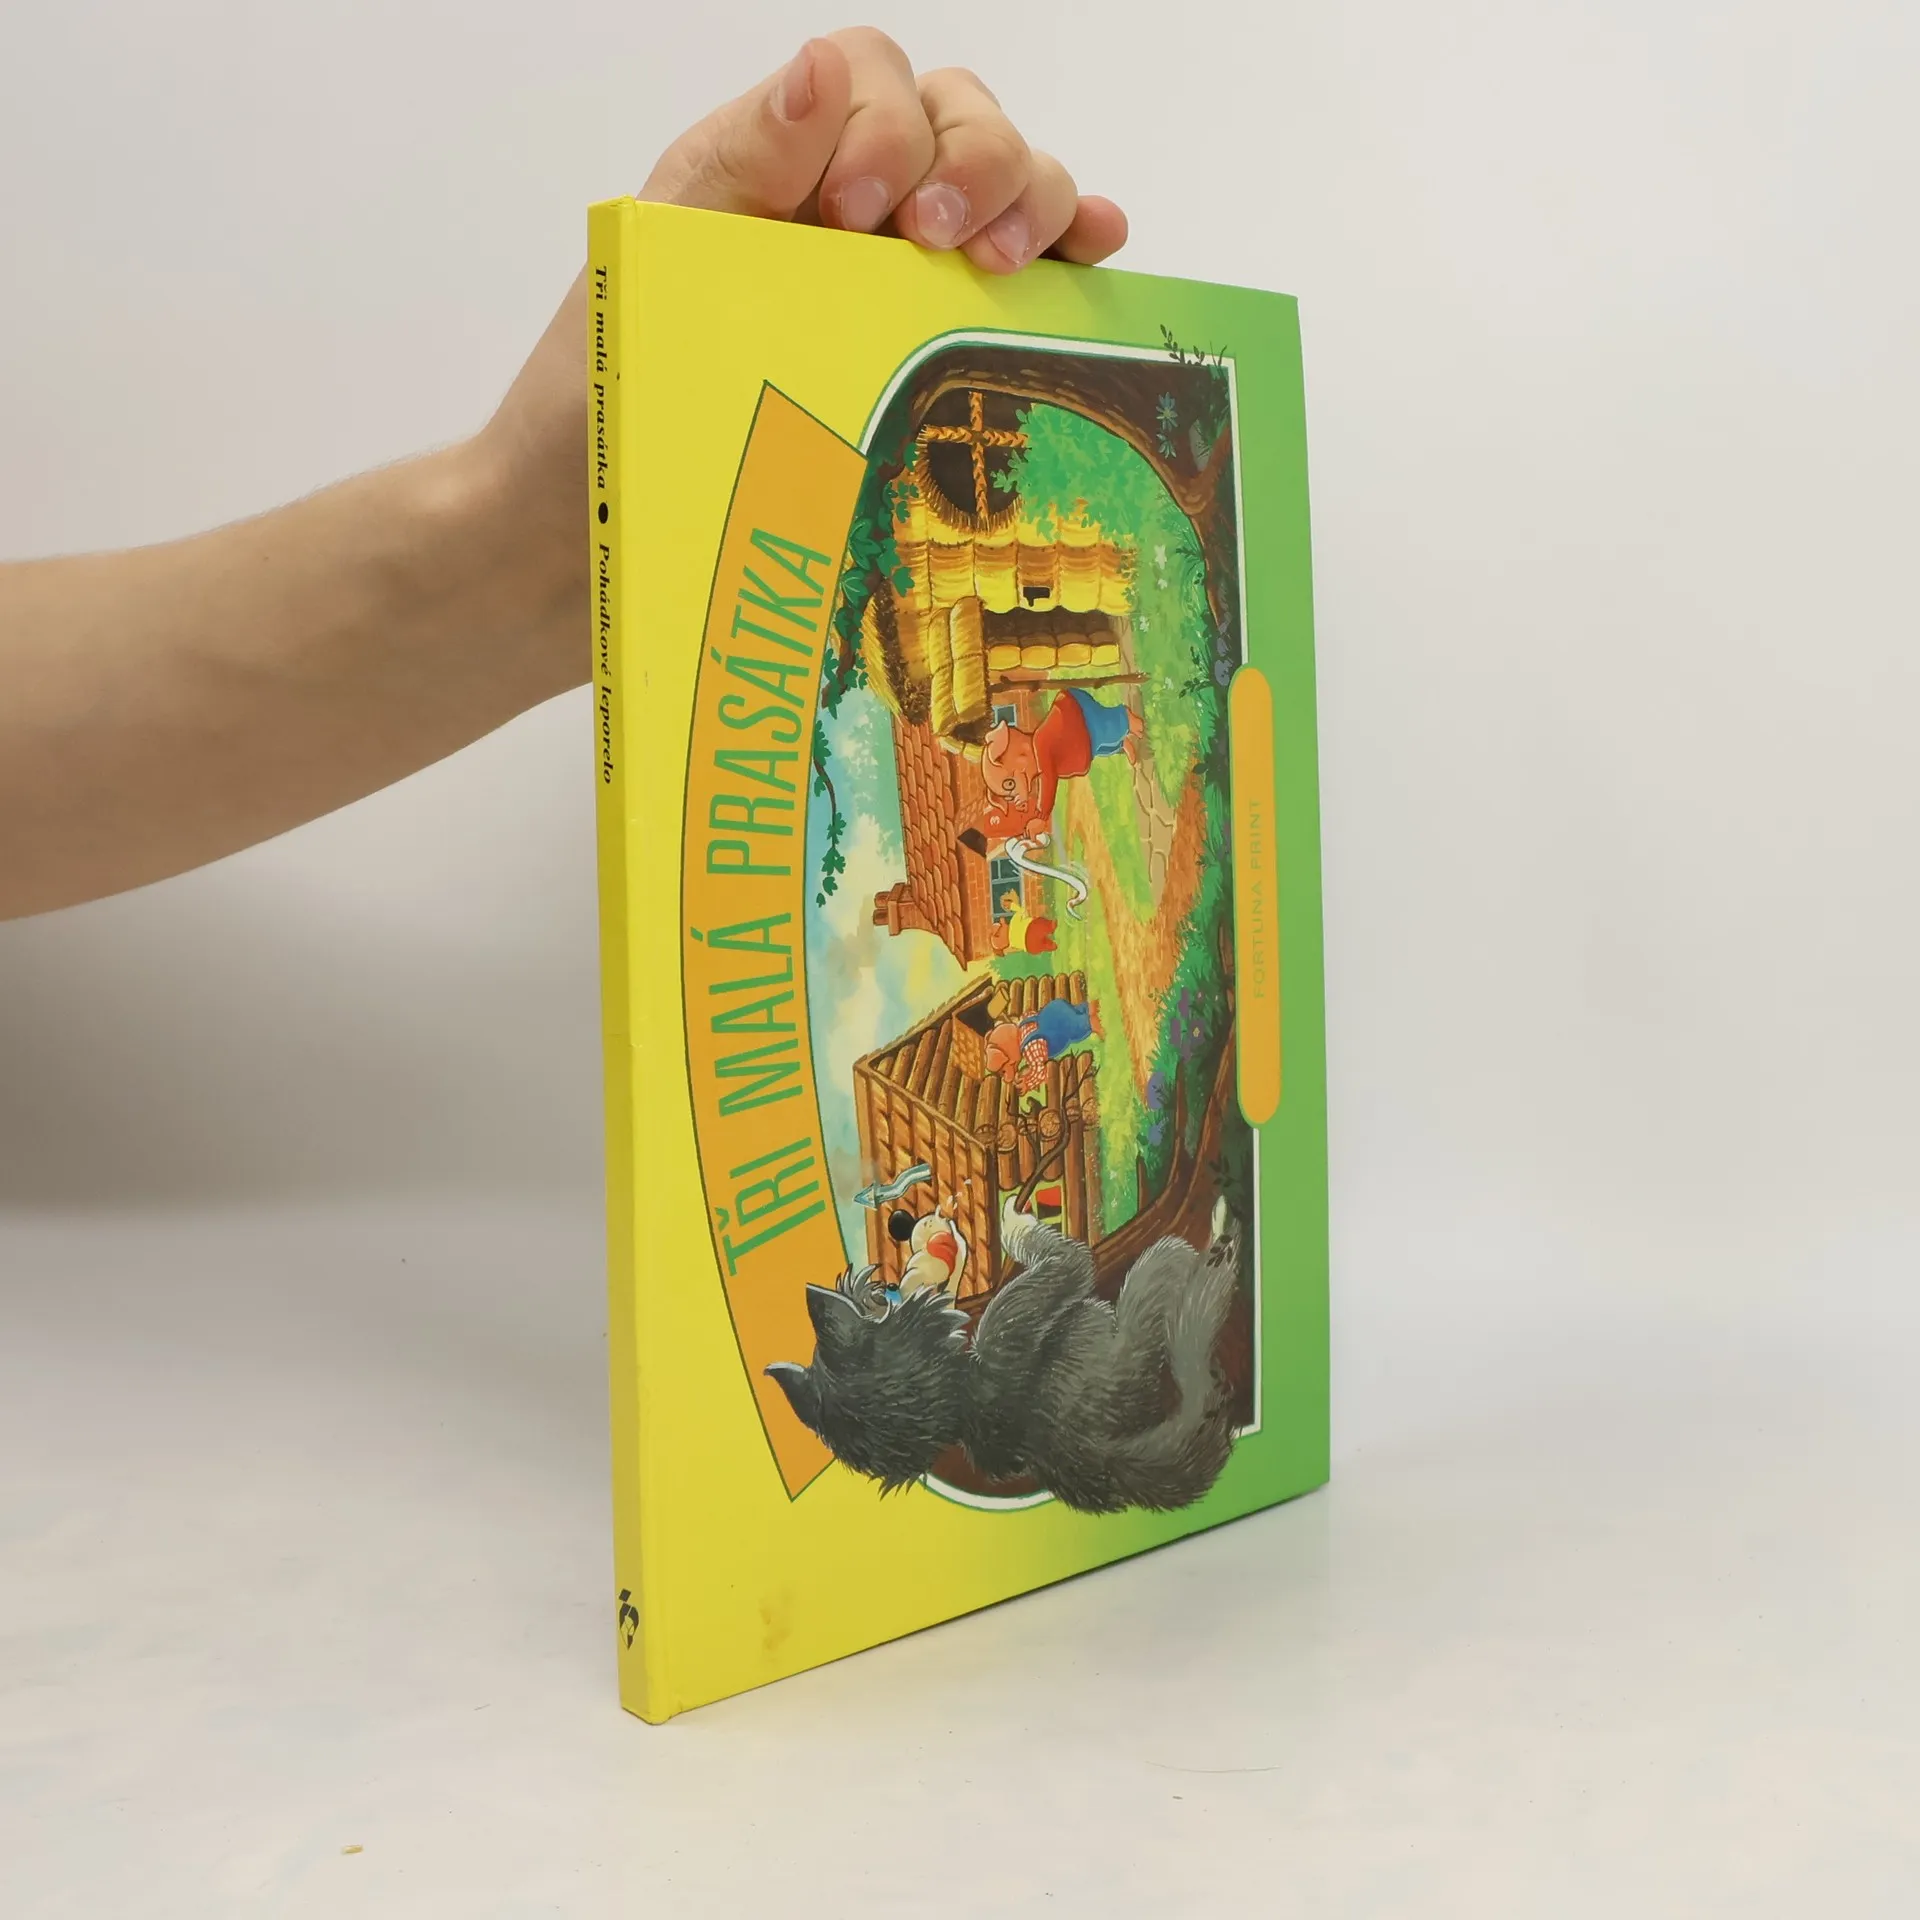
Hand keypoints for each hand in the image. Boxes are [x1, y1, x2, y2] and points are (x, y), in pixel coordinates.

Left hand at [475, 29, 1128, 702]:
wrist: (571, 554)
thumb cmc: (589, 424)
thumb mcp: (648, 277)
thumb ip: (735, 171)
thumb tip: (823, 73)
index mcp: (768, 174)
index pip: (871, 81)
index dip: (887, 129)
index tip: (854, 216)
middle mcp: (839, 217)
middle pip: (956, 121)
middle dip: (975, 163)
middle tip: (943, 245)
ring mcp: (893, 289)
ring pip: (1004, 189)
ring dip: (1028, 202)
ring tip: (1005, 268)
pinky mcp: (927, 366)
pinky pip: (1016, 288)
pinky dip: (1064, 254)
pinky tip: (1094, 257)